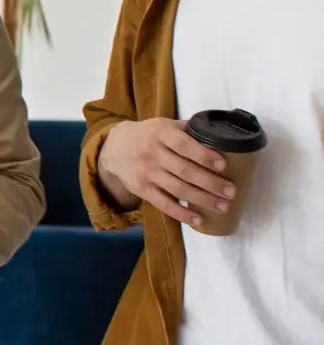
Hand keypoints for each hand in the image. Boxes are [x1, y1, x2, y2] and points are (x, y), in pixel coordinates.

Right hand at [97, 118, 232, 229]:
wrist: (114, 148)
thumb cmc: (148, 135)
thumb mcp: (164, 124)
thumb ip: (188, 129)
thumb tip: (222, 134)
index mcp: (160, 133)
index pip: (183, 145)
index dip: (203, 155)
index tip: (223, 165)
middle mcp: (151, 153)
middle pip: (184, 170)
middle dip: (210, 183)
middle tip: (231, 191)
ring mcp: (146, 173)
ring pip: (177, 188)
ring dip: (202, 199)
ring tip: (223, 206)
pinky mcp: (141, 189)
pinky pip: (163, 203)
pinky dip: (181, 213)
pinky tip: (198, 220)